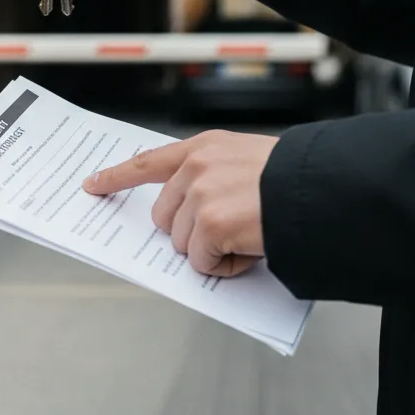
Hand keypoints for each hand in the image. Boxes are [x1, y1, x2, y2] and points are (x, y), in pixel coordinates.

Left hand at [82, 131, 278, 277]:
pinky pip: (201, 262)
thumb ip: (210, 176)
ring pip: (181, 243)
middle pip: (164, 218)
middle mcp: (195, 168)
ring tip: (248, 234)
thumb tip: (185, 212)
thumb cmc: (292, 180)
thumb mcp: (244, 161)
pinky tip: (250, 248)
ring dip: (211, 249)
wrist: (323, 189)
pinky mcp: (210, 225)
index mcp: (203, 149)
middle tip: (230, 229)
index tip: (91, 185)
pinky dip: (224, 265)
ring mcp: (200, 196)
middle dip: (190, 232)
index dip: (116, 176)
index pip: (147, 162)